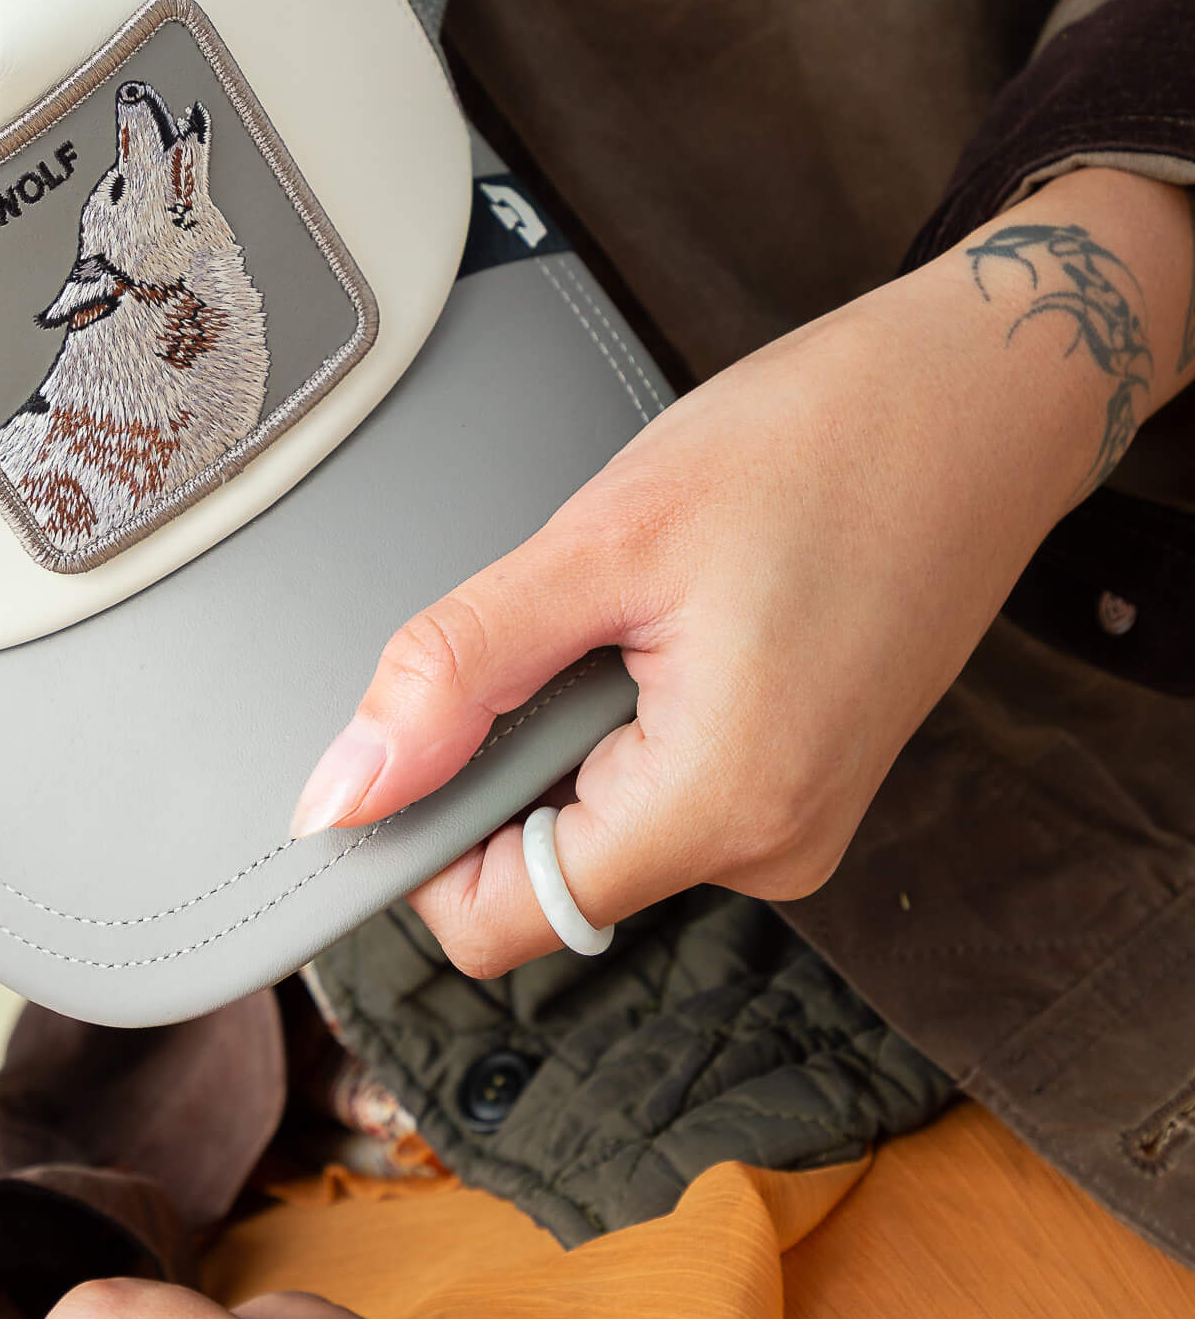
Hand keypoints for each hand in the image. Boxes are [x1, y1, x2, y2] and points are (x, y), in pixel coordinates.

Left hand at [289, 167, 1194, 977]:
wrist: (974, 398)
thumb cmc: (817, 443)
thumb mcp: (600, 543)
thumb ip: (458, 672)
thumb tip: (343, 792)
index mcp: (722, 807)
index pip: (496, 920)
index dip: (417, 838)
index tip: (407, 724)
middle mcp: (768, 847)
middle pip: (541, 866)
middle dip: (506, 750)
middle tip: (564, 613)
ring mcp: (791, 820)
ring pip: (596, 817)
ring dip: (568, 720)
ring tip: (639, 601)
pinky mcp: (797, 779)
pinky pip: (657, 782)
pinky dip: (623, 708)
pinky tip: (674, 615)